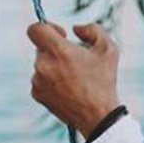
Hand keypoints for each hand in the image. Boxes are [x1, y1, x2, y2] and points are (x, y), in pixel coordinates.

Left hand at [27, 22, 121, 136]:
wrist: (97, 116)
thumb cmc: (103, 81)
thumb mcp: (108, 49)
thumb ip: (92, 30)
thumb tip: (75, 29)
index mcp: (58, 51)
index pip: (35, 29)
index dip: (46, 27)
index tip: (60, 35)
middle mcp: (43, 65)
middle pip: (41, 47)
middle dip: (55, 50)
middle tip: (74, 60)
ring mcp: (37, 81)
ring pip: (41, 64)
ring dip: (54, 66)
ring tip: (74, 78)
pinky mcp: (36, 94)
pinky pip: (40, 79)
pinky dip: (50, 80)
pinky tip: (67, 88)